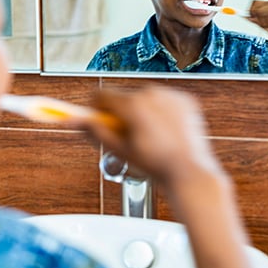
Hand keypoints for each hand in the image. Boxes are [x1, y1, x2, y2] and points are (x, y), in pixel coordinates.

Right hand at [83, 86, 219, 182]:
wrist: (189, 172)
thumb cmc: (157, 166)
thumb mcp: (119, 151)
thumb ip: (96, 132)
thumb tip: (77, 121)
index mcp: (133, 105)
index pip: (101, 94)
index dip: (95, 107)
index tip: (98, 117)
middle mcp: (152, 94)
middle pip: (122, 96)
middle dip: (120, 112)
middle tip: (128, 135)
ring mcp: (170, 95)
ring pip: (143, 98)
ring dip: (140, 111)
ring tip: (149, 136)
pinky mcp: (184, 99)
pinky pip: (163, 100)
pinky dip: (160, 111)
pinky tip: (163, 131)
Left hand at [246, 0, 267, 42]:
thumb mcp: (265, 26)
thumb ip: (256, 21)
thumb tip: (245, 16)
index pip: (255, 2)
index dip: (251, 10)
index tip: (251, 18)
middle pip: (258, 6)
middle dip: (257, 17)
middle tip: (263, 25)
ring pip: (264, 11)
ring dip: (265, 21)